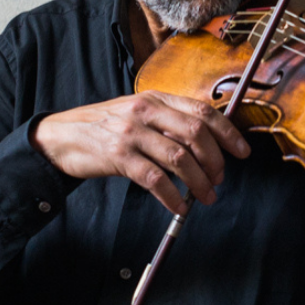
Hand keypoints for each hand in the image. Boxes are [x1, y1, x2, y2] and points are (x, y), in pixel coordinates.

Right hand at [29, 90, 250, 214]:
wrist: (62, 136)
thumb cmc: (104, 127)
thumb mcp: (137, 112)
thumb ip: (167, 120)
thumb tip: (207, 144)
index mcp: (155, 98)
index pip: (202, 111)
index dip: (228, 133)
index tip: (242, 152)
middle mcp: (145, 111)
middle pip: (196, 134)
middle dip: (215, 161)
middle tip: (219, 179)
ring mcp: (131, 133)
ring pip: (179, 158)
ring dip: (199, 182)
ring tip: (206, 197)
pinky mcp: (119, 156)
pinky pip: (155, 180)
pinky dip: (172, 197)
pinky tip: (179, 206)